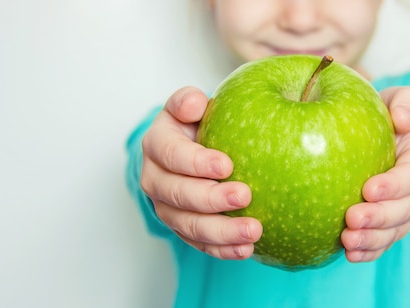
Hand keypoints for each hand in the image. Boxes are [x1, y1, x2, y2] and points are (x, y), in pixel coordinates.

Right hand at [140, 86, 262, 259]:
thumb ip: (188, 101)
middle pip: (177, 195)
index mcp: (157, 145)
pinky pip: (201, 244)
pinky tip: (246, 249)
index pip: (170, 154)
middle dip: (211, 199)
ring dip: (222, 232)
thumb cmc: (196, 124)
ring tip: (253, 231)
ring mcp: (167, 208)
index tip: (227, 165)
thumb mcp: (189, 105)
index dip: (195, 162)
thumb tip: (195, 103)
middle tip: (245, 196)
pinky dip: (223, 249)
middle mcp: (155, 179)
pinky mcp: (183, 228)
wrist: (191, 149)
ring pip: (189, 226)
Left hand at [341, 86, 409, 261]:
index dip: (395, 185)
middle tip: (352, 219)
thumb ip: (407, 101)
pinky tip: (348, 255)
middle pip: (406, 209)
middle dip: (381, 218)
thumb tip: (403, 118)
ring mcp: (406, 209)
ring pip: (395, 230)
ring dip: (373, 240)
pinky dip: (368, 252)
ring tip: (348, 242)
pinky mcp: (390, 224)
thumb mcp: (398, 99)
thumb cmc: (387, 114)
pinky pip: (383, 241)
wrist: (386, 136)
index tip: (369, 190)